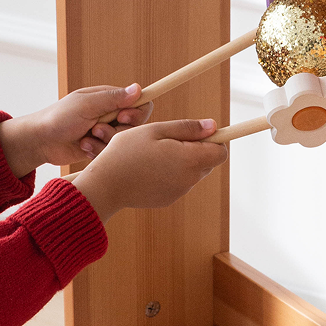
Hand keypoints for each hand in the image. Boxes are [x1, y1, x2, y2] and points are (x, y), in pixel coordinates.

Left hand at [0, 86, 153, 177]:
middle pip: (134, 125)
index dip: (135, 112)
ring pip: (122, 141)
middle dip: (117, 130)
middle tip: (97, 129)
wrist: (40, 141)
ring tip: (86, 137)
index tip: (122, 117)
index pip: (138, 102)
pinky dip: (97, 150)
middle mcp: (109, 114)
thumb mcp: (87, 104)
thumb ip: (113, 98)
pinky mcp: (99, 147)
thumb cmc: (59, 117)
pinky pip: (110, 152)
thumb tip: (138, 89)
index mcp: (108, 99)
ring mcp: (104, 131)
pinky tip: (83, 146)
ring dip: (104, 141)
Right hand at [71, 118, 227, 221]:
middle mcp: (189, 179)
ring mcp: (178, 192)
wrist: (105, 186)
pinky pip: (177, 183)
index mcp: (189, 160)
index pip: (221, 152)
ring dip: (180, 162)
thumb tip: (213, 126)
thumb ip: (187, 128)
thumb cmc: (126, 153)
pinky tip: (147, 169)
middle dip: (194, 150)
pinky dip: (168, 174)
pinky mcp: (167, 200)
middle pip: (207, 162)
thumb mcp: (155, 130)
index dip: (212, 140)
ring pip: (191, 172)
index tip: (194, 133)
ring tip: (152, 155)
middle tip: (166, 141)